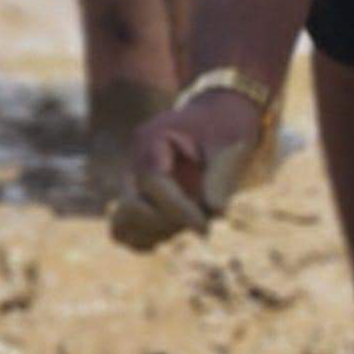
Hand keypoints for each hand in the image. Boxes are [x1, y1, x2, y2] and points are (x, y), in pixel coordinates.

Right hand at [111, 83, 271, 249]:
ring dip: (158, 233)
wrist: (218, 115)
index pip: (153, 184)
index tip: (206, 229)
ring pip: (122, 227)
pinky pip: (128, 231)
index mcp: (151, 140)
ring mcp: (132, 182)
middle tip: (203, 220)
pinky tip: (180, 227)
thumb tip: (214, 213)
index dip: (179, 210)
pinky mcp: (138, 198)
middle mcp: (134, 162)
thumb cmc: (226, 125)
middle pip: (130, 209)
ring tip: (191, 221)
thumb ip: (223, 175)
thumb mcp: (232, 142)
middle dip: (167, 222)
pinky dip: (151, 237)